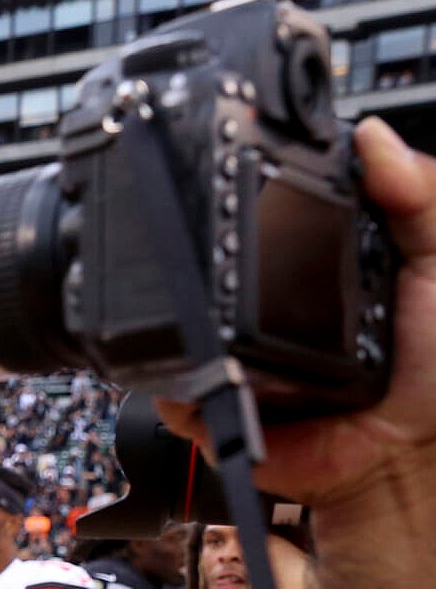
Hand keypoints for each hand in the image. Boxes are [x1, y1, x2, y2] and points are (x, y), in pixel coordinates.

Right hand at [155, 119, 435, 513]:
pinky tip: (205, 368)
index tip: (232, 164)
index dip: (247, 194)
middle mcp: (269, 307)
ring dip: (182, 313)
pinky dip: (179, 380)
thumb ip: (416, 194)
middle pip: (212, 266)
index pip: (267, 218)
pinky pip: (176, 389)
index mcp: (314, 265)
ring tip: (204, 301)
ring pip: (184, 324)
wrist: (410, 452)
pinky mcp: (216, 407)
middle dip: (200, 251)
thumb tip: (370, 136)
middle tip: (212, 234)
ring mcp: (237, 357)